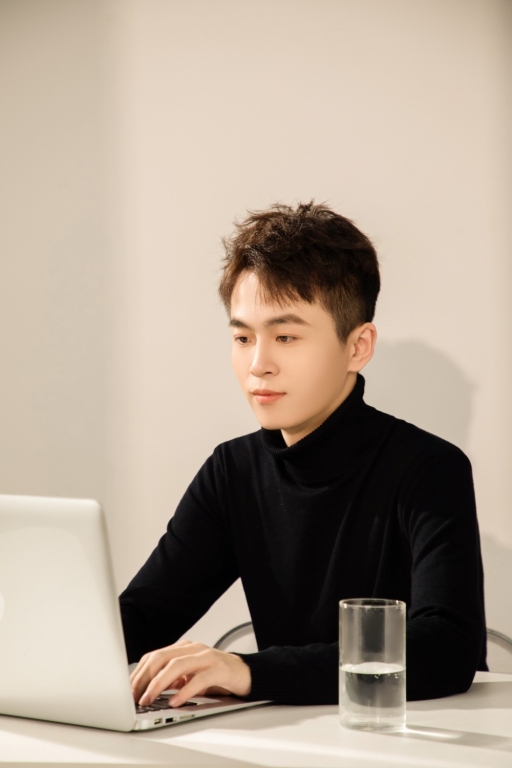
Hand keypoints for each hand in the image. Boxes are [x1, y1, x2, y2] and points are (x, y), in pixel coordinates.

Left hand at [130, 639, 251, 707]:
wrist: (246, 673)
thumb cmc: (217, 675)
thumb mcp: (190, 676)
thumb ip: (173, 678)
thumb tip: (149, 690)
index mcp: (184, 648)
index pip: (155, 656)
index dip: (139, 673)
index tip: (128, 690)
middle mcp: (194, 649)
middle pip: (162, 657)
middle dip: (144, 678)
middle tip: (135, 696)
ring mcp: (207, 657)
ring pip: (177, 665)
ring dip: (159, 684)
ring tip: (149, 699)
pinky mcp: (220, 669)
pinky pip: (199, 679)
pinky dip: (184, 691)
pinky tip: (175, 701)